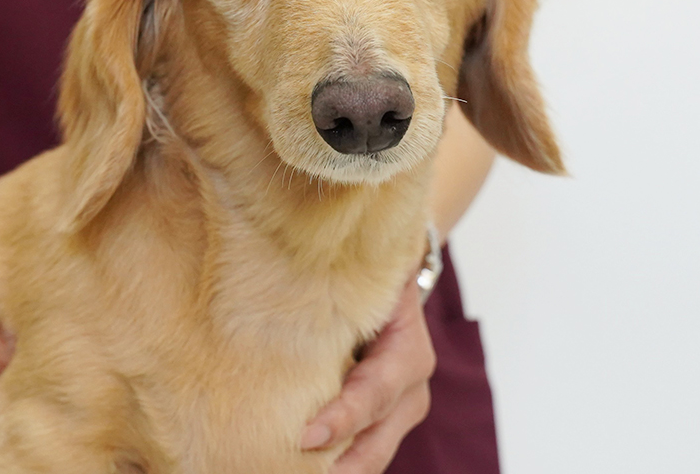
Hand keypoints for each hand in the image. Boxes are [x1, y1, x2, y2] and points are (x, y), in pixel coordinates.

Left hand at [299, 278, 435, 472]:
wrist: (392, 281)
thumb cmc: (369, 275)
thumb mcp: (366, 274)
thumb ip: (340, 276)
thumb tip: (290, 248)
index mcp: (407, 350)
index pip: (376, 392)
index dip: (345, 417)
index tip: (307, 437)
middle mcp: (409, 387)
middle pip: (378, 438)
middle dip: (342, 462)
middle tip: (299, 473)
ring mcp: (398, 411)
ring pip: (372, 453)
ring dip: (341, 469)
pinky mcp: (382, 423)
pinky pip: (361, 451)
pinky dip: (339, 463)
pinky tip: (308, 469)